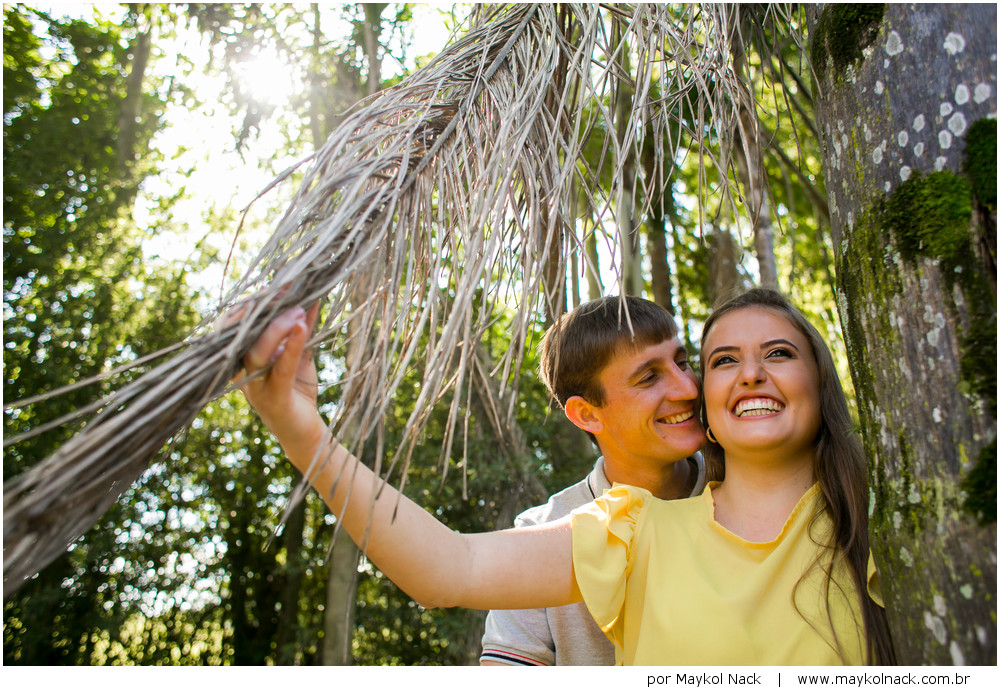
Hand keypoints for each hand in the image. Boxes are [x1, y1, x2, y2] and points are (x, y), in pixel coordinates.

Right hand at [231, 303, 326, 452]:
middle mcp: (242, 372)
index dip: (252, 303)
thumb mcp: (299, 352)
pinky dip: (291, 346)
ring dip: (277, 327)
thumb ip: (301, 327)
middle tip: (286, 289)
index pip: (236, 324)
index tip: (276, 282)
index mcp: (242, 358)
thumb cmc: (299, 389)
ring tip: (297, 308)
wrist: (307, 432)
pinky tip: (301, 327)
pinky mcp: (274, 400)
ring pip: (256, 352)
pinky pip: (280, 369)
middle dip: (261, 309)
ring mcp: (255, 387)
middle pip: (241, 335)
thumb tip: (312, 294)